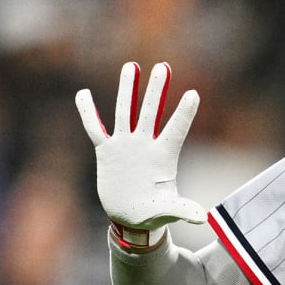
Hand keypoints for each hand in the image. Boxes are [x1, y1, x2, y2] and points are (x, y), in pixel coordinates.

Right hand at [75, 62, 206, 230]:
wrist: (130, 217)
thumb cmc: (153, 213)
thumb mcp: (168, 211)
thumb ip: (182, 209)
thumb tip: (202, 217)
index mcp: (163, 156)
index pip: (176, 129)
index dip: (184, 113)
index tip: (194, 93)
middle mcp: (145, 144)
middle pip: (151, 112)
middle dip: (157, 90)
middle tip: (163, 67)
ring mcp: (126, 145)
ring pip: (126, 112)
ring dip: (128, 89)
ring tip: (131, 66)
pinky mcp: (107, 151)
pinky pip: (95, 128)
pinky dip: (88, 112)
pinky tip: (83, 94)